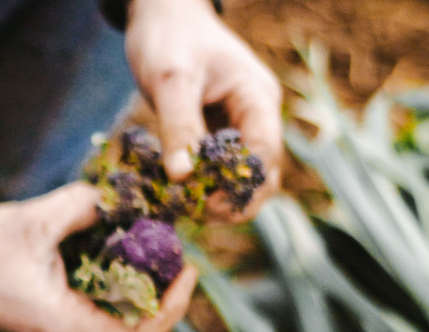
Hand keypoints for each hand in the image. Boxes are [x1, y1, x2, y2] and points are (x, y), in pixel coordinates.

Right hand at [0, 182, 197, 331]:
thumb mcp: (35, 222)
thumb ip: (83, 206)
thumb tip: (119, 196)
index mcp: (68, 325)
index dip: (173, 307)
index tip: (188, 270)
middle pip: (135, 322)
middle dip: (160, 283)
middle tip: (172, 241)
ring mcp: (62, 326)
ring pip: (118, 310)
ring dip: (139, 277)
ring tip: (151, 236)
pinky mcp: (55, 311)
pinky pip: (98, 299)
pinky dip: (115, 274)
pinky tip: (120, 241)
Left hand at [125, 0, 281, 218]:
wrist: (163, 14)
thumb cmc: (169, 38)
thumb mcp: (170, 80)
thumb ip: (178, 126)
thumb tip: (183, 178)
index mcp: (258, 98)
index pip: (265, 154)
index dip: (242, 188)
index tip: (208, 207)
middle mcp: (257, 114)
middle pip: (262, 174)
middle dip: (234, 201)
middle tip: (193, 215)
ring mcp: (241, 124)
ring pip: (242, 176)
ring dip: (219, 197)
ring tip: (184, 208)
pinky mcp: (220, 131)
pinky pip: (220, 167)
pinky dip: (204, 184)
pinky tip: (178, 193)